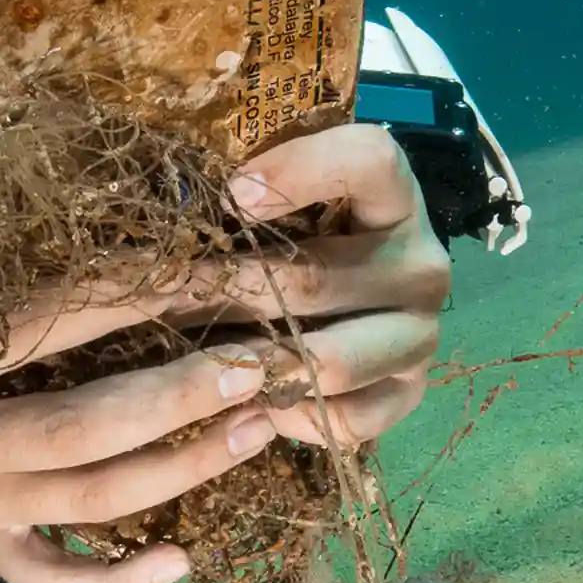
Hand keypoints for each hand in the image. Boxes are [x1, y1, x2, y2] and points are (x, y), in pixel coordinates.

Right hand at [0, 282, 276, 582]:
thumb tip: (123, 219)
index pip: (42, 321)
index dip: (131, 293)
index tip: (206, 267)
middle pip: (84, 427)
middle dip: (181, 395)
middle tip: (257, 362)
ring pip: (92, 501)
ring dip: (185, 469)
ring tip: (258, 428)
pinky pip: (56, 582)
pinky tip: (185, 562)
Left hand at [192, 122, 451, 451]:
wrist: (363, 297)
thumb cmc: (301, 233)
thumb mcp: (287, 197)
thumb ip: (248, 191)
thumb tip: (168, 212)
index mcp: (394, 195)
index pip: (369, 161)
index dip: (300, 171)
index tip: (231, 192)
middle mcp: (421, 264)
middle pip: (315, 280)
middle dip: (228, 290)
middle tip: (161, 296)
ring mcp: (421, 333)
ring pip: (331, 361)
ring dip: (255, 363)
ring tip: (199, 362)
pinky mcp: (409, 391)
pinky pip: (348, 420)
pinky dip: (292, 418)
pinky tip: (250, 405)